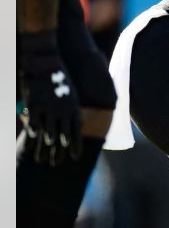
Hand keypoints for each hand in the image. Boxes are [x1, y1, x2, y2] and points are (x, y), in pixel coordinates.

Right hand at [19, 31, 80, 166]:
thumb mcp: (71, 93)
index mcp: (74, 107)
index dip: (76, 145)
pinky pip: (34, 123)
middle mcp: (63, 110)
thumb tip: (77, 121)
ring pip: (48, 132)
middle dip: (59, 152)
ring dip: (45, 146)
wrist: (46, 63)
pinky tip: (33, 140)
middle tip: (55, 164)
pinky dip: (34, 132)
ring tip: (42, 158)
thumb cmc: (60, 78)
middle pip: (62, 136)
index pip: (76, 132)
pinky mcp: (35, 104)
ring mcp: (49, 108)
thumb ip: (71, 108)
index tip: (75, 157)